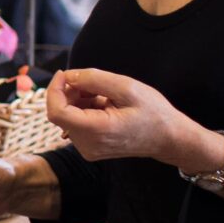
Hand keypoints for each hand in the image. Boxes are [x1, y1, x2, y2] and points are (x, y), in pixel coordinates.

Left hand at [46, 67, 186, 163]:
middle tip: (94, 82)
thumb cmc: (153, 114)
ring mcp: (88, 149)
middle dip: (71, 92)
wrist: (169, 138)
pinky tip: (104, 104)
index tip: (65, 74)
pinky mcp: (90, 147)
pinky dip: (84, 109)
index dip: (55, 89)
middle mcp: (88, 145)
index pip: (56, 112)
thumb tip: (68, 76)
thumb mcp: (126, 88)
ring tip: (104, 94)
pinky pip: (76, 123)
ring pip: (68, 116)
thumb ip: (94, 79)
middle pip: (61, 113)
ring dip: (79, 100)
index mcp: (96, 131)